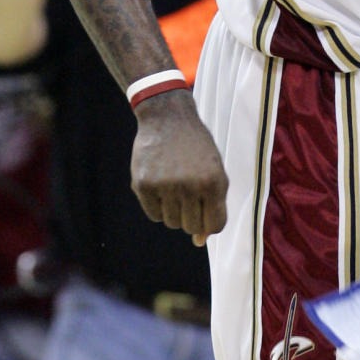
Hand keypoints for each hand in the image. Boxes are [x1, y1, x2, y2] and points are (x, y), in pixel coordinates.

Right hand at [130, 89, 228, 246]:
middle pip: (192, 227)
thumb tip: (199, 241)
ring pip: (172, 223)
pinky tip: (161, 183)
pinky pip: (154, 215)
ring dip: (174, 210)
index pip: (215, 225)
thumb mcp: (214, 169)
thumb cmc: (195, 147)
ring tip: (175, 184)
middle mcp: (190, 185)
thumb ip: (213, 204)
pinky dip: (158, 206)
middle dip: (192, 216)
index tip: (205, 214)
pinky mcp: (144, 185)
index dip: (210, 224)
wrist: (168, 118)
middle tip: (188, 193)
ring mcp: (165, 186)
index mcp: (214, 180)